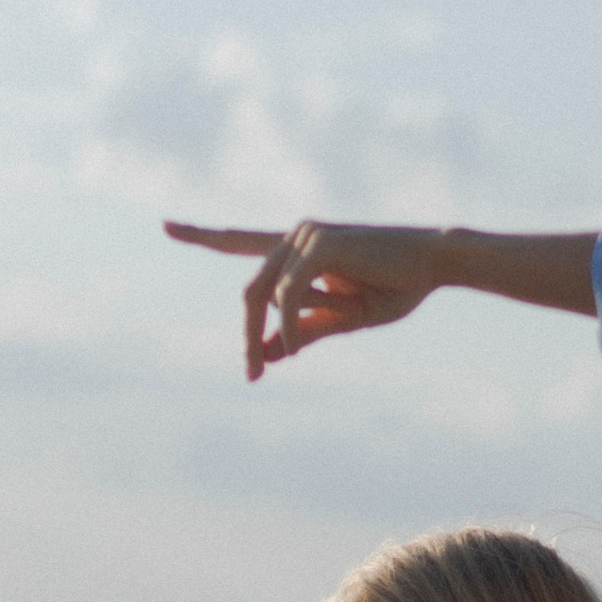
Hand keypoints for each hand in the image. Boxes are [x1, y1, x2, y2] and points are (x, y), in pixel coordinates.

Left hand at [165, 220, 441, 381]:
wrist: (435, 263)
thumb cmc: (395, 287)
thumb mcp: (344, 318)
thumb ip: (303, 331)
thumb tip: (265, 352)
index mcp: (298, 248)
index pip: (240, 239)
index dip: (203, 236)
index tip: (166, 226)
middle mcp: (295, 235)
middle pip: (251, 290)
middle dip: (245, 334)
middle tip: (250, 376)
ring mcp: (305, 236)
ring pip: (265, 295)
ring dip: (267, 335)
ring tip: (269, 368)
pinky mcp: (319, 245)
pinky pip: (287, 295)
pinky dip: (286, 325)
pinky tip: (289, 348)